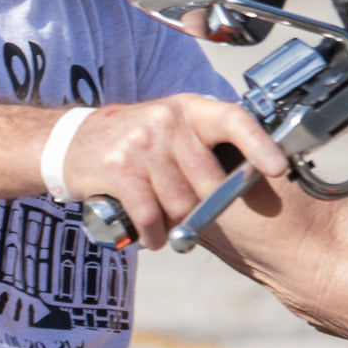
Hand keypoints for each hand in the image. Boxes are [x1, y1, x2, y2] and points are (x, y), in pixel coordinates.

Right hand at [62, 95, 288, 250]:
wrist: (70, 141)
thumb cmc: (133, 142)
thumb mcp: (170, 127)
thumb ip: (205, 146)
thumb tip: (251, 181)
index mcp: (188, 109)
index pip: (233, 120)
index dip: (259, 145)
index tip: (277, 170)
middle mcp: (166, 121)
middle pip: (209, 179)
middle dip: (205, 207)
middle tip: (196, 216)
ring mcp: (140, 144)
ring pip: (181, 203)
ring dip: (177, 226)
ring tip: (167, 227)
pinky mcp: (118, 169)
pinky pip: (151, 214)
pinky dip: (155, 235)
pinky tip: (152, 237)